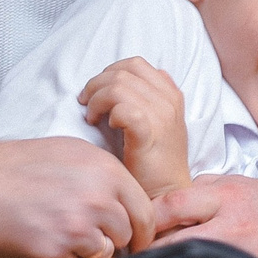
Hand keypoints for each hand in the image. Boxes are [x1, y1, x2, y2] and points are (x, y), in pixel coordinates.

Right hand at [0, 135, 154, 257]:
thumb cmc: (19, 165)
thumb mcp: (72, 153)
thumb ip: (106, 176)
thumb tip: (129, 203)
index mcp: (107, 172)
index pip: (145, 213)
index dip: (140, 231)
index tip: (133, 240)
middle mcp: (98, 200)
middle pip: (126, 237)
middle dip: (108, 239)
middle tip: (79, 233)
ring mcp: (77, 229)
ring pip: (102, 256)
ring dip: (82, 251)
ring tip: (53, 232)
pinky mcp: (54, 253)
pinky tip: (34, 240)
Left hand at [79, 58, 190, 196]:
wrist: (167, 193)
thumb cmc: (156, 162)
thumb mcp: (159, 123)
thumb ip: (148, 98)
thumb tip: (123, 79)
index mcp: (171, 95)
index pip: (135, 64)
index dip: (109, 72)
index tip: (97, 90)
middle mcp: (168, 102)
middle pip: (123, 72)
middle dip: (96, 84)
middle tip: (86, 103)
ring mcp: (161, 118)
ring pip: (118, 87)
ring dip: (97, 99)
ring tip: (92, 117)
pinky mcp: (150, 136)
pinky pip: (124, 109)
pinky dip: (109, 113)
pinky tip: (107, 126)